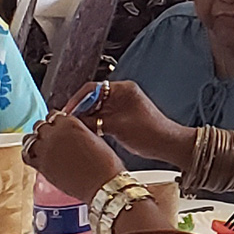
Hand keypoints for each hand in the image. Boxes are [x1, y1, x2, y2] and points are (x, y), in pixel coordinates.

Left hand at [22, 112, 121, 203]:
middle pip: (40, 125)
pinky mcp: (41, 165)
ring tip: (41, 147)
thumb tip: (70, 135)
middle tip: (50, 138)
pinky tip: (34, 156)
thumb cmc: (104, 162)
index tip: (57, 126)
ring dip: (35, 141)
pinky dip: (28, 154)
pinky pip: (26, 155)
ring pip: (30, 138)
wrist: (102, 182)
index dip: (56, 121)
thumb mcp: (93, 138)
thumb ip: (77, 132)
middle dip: (44, 130)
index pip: (54, 115)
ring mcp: (45, 148)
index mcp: (70, 123)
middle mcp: (55, 132)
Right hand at [61, 80, 191, 165]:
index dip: (77, 100)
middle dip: (79, 110)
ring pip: (96, 109)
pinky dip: (94, 124)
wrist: (167, 144)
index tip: (66, 111)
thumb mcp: (117, 126)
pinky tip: (86, 133)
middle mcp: (122, 94)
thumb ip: (94, 121)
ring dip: (86, 118)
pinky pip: (102, 117)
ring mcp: (122, 106)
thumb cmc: (150, 132)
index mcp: (123, 89)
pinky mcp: (122, 117)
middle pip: (93, 98)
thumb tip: (74, 121)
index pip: (92, 88)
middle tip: (66, 122)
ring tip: (74, 129)